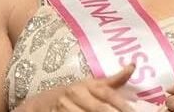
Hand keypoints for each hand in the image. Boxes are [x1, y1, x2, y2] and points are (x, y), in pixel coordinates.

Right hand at [18, 64, 135, 111]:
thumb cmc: (73, 93)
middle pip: (99, 108)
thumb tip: (133, 66)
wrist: (41, 103)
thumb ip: (113, 81)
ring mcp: (65, 108)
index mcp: (87, 85)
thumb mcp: (91, 85)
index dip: (122, 104)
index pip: (108, 94)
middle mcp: (76, 94)